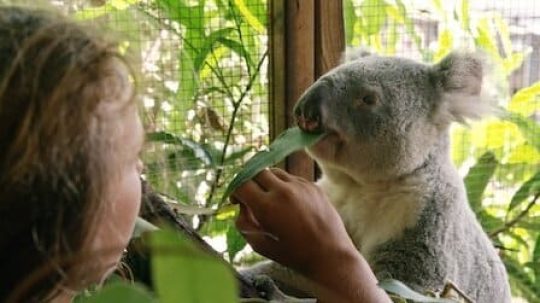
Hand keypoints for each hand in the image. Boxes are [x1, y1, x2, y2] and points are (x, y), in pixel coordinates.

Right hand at [231, 168, 391, 302]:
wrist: (330, 256)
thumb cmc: (293, 255)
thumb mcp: (260, 245)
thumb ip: (244, 224)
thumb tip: (241, 208)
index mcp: (267, 205)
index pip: (241, 183)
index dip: (235, 192)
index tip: (237, 202)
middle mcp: (283, 190)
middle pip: (256, 171)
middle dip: (250, 183)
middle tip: (251, 197)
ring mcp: (300, 185)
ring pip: (275, 172)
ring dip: (267, 182)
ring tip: (271, 200)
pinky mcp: (313, 186)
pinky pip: (292, 178)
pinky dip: (285, 186)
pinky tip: (290, 204)